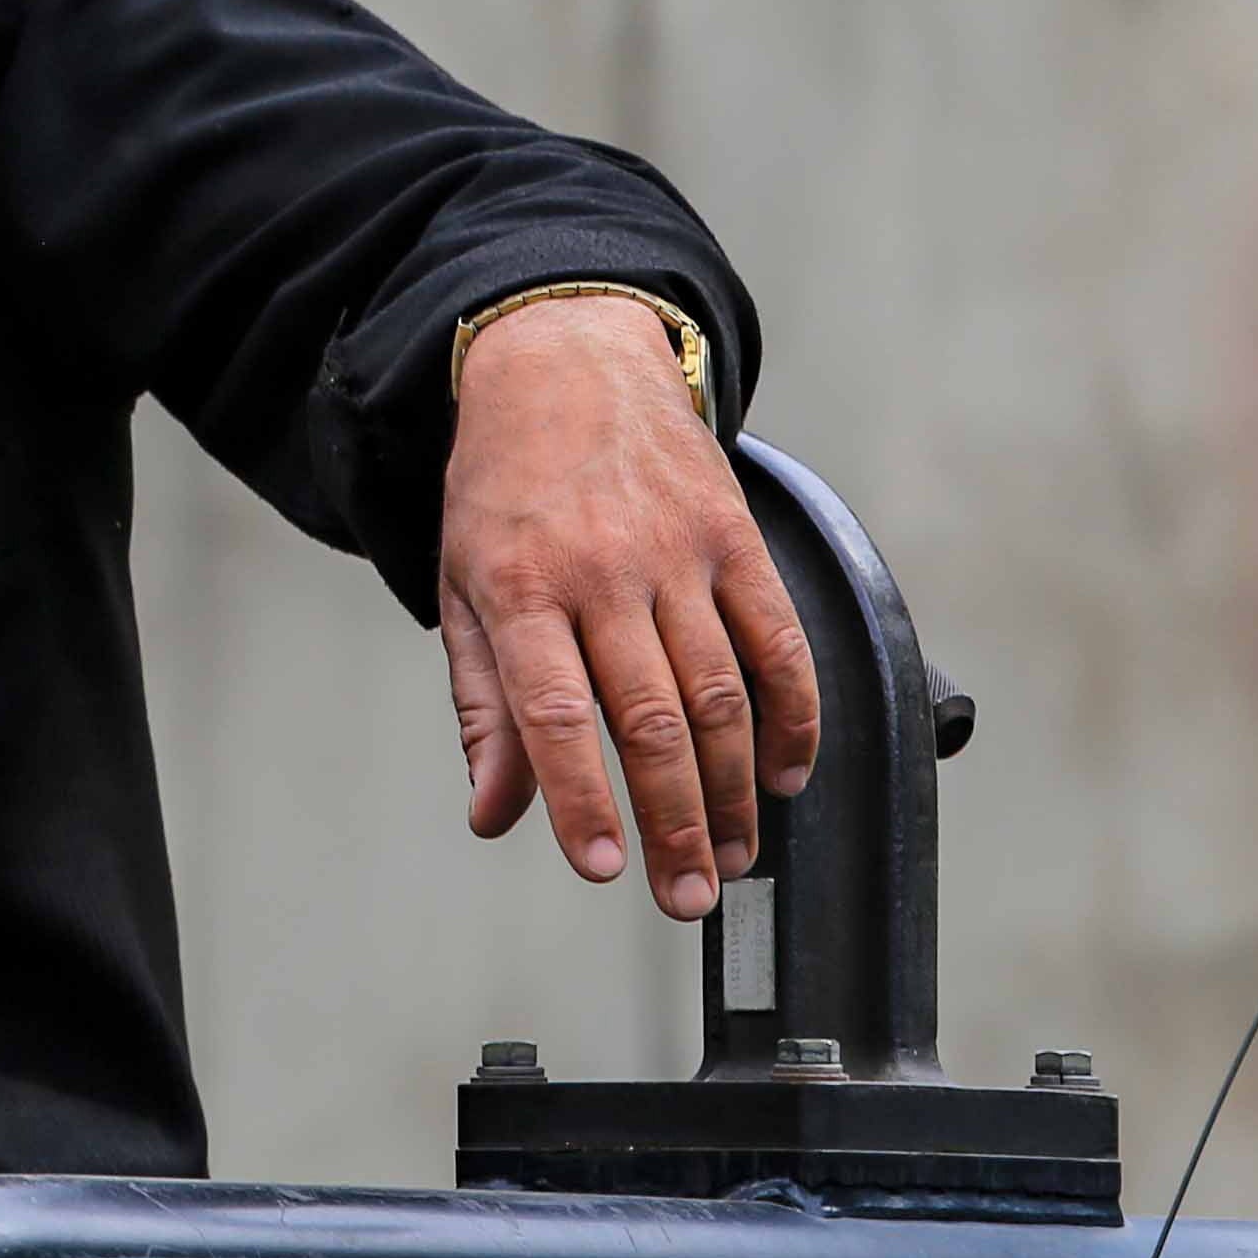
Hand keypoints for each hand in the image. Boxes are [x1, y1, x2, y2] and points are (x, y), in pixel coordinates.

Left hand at [435, 294, 818, 919]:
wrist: (564, 360)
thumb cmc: (503, 492)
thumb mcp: (463, 589)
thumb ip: (484, 707)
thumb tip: (493, 814)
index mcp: (518, 589)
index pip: (557, 715)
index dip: (582, 799)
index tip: (604, 869)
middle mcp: (600, 572)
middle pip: (652, 719)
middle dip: (675, 822)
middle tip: (688, 897)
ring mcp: (675, 551)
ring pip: (721, 693)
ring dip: (734, 789)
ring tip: (733, 854)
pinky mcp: (734, 535)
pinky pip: (777, 639)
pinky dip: (793, 714)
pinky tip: (787, 772)